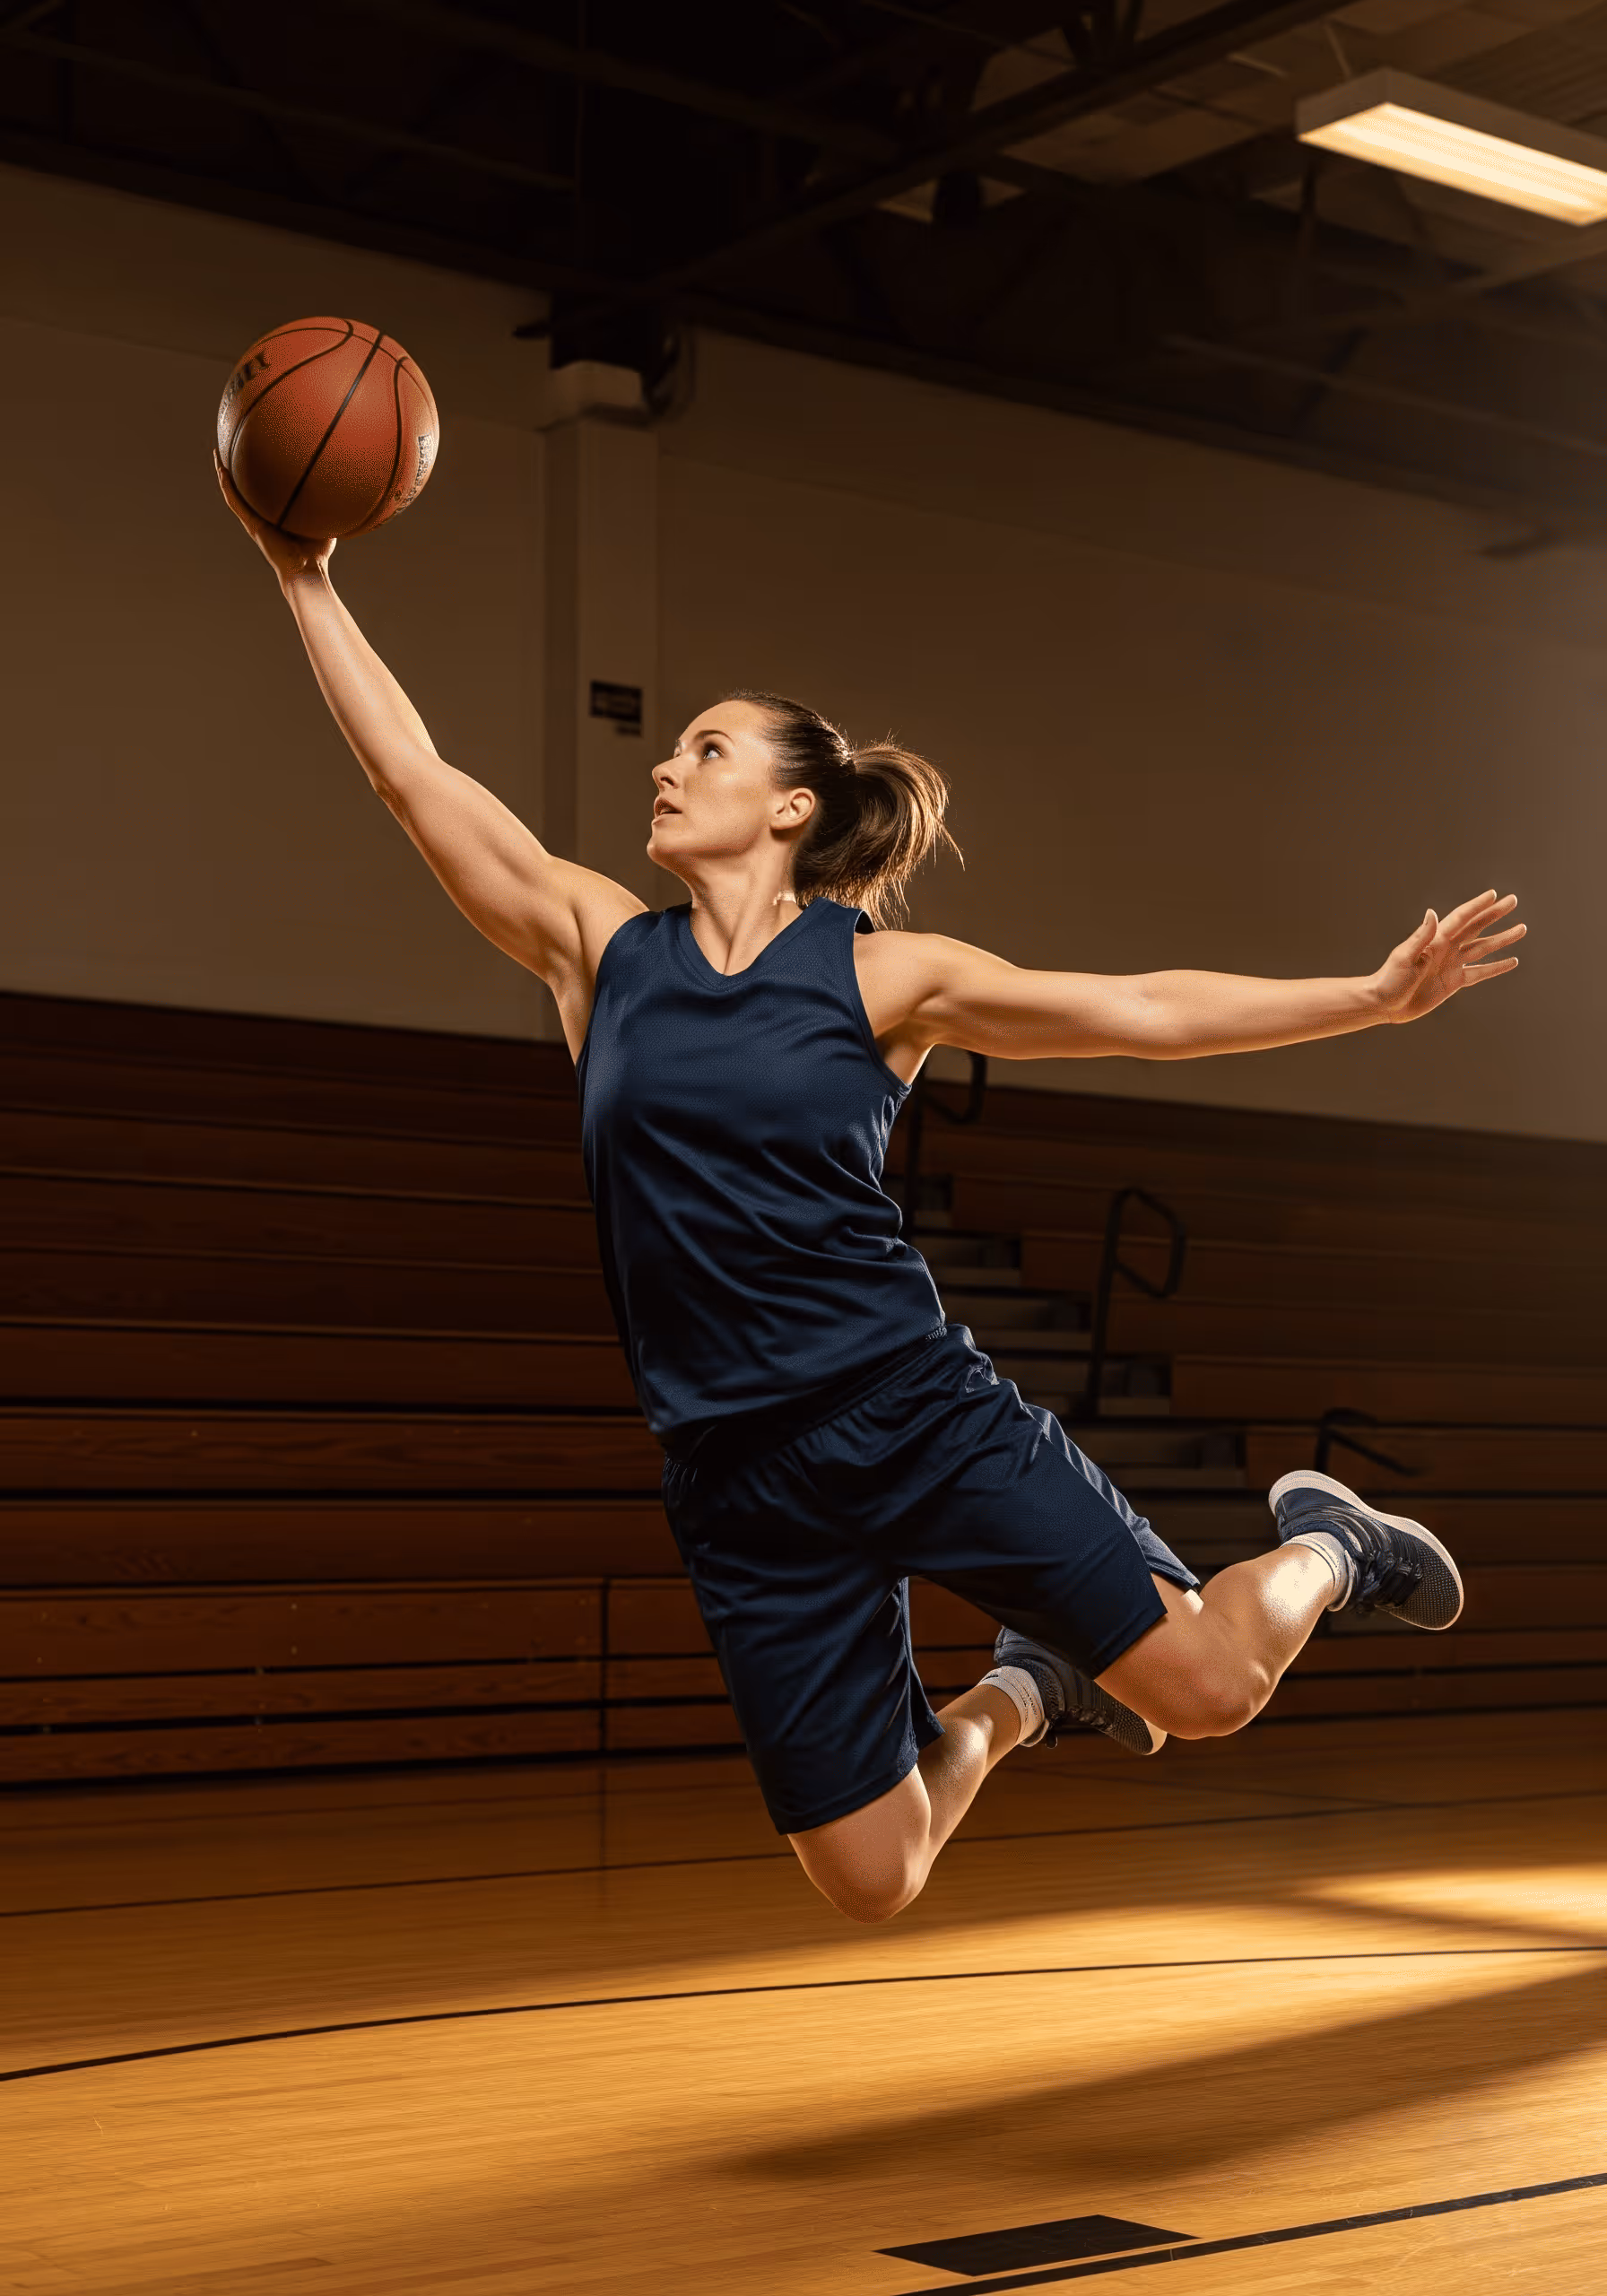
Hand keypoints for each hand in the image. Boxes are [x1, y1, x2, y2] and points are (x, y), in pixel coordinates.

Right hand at [214, 451, 335, 588]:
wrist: (307, 569)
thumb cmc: (318, 551)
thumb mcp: (323, 521)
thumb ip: (326, 505)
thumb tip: (339, 486)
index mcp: (277, 517)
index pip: (265, 493)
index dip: (259, 477)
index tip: (257, 458)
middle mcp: (263, 518)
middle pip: (246, 490)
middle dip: (238, 471)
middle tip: (231, 450)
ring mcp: (255, 521)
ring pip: (235, 494)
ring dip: (225, 475)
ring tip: (218, 454)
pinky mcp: (252, 525)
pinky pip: (235, 502)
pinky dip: (227, 486)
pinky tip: (221, 470)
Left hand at [1373, 890, 1524, 1023]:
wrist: (1384, 1004)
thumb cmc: (1389, 979)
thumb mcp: (1404, 957)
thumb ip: (1421, 937)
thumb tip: (1432, 913)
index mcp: (1435, 940)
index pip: (1461, 918)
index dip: (1478, 906)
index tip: (1495, 894)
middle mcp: (1447, 948)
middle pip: (1477, 927)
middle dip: (1495, 914)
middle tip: (1513, 900)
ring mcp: (1452, 964)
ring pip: (1484, 948)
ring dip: (1502, 939)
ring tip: (1521, 929)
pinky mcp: (1455, 981)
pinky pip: (1481, 972)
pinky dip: (1496, 967)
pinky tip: (1512, 961)